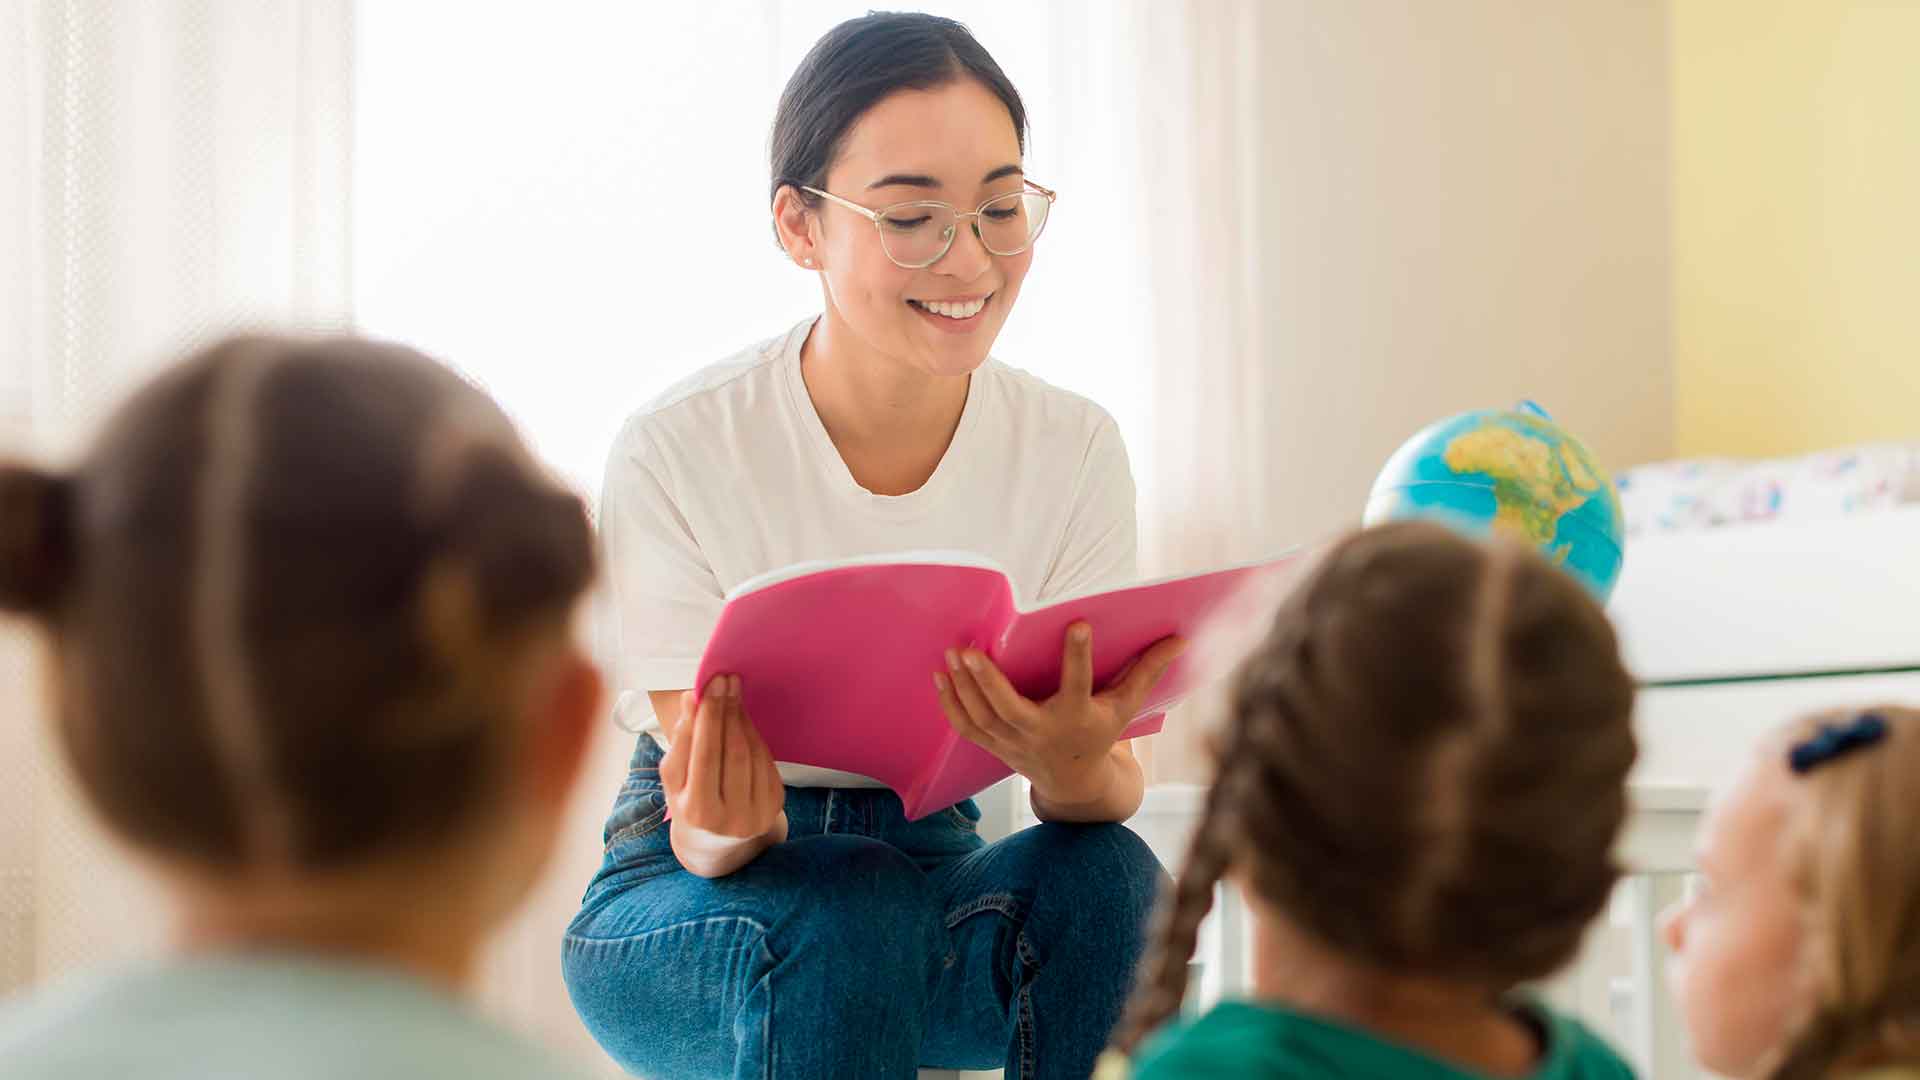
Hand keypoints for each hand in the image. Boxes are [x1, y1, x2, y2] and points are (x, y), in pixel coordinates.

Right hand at [660, 675, 784, 844]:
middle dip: (726, 711)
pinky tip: (743, 716)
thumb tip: (691, 699)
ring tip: (732, 692)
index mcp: (697, 813)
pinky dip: (753, 734)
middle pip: (730, 752)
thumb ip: (680, 741)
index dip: (706, 718)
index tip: (706, 687)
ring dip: (741, 717)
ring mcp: (757, 813)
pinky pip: (765, 760)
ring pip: (750, 753)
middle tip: (723, 680)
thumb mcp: (675, 778)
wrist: (717, 839)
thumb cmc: (689, 799)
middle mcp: (730, 818)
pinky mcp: (774, 805)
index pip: (703, 756)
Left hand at [934, 624, 1185, 805]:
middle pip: (1010, 709)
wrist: (1073, 780)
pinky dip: (951, 705)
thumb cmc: (1100, 731)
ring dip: (963, 687)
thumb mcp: (1126, 705)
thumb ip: (1147, 671)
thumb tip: (1180, 638)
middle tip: (970, 650)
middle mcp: (1042, 732)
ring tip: (952, 652)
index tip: (1076, 622)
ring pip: (982, 718)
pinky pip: (967, 728)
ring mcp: (1014, 743)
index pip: (1078, 683)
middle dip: (988, 682)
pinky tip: (941, 676)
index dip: (1078, 655)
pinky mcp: (995, 746)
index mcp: (1077, 717)